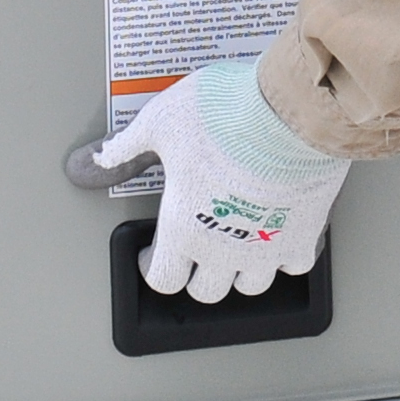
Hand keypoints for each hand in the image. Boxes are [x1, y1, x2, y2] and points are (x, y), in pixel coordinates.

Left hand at [76, 60, 351, 298]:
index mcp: (183, 227)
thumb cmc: (225, 115)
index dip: (155, 269)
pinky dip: (288, 255)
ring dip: (242, 272)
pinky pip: (296, 264)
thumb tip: (95, 159)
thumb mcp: (161, 122)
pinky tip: (282, 235)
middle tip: (197, 251)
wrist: (290, 109)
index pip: (162, 279)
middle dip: (198, 274)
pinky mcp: (305, 234)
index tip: (155, 255)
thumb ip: (127, 146)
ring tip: (240, 248)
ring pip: (251, 285)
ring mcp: (266, 245)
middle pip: (206, 291)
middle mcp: (223, 247)